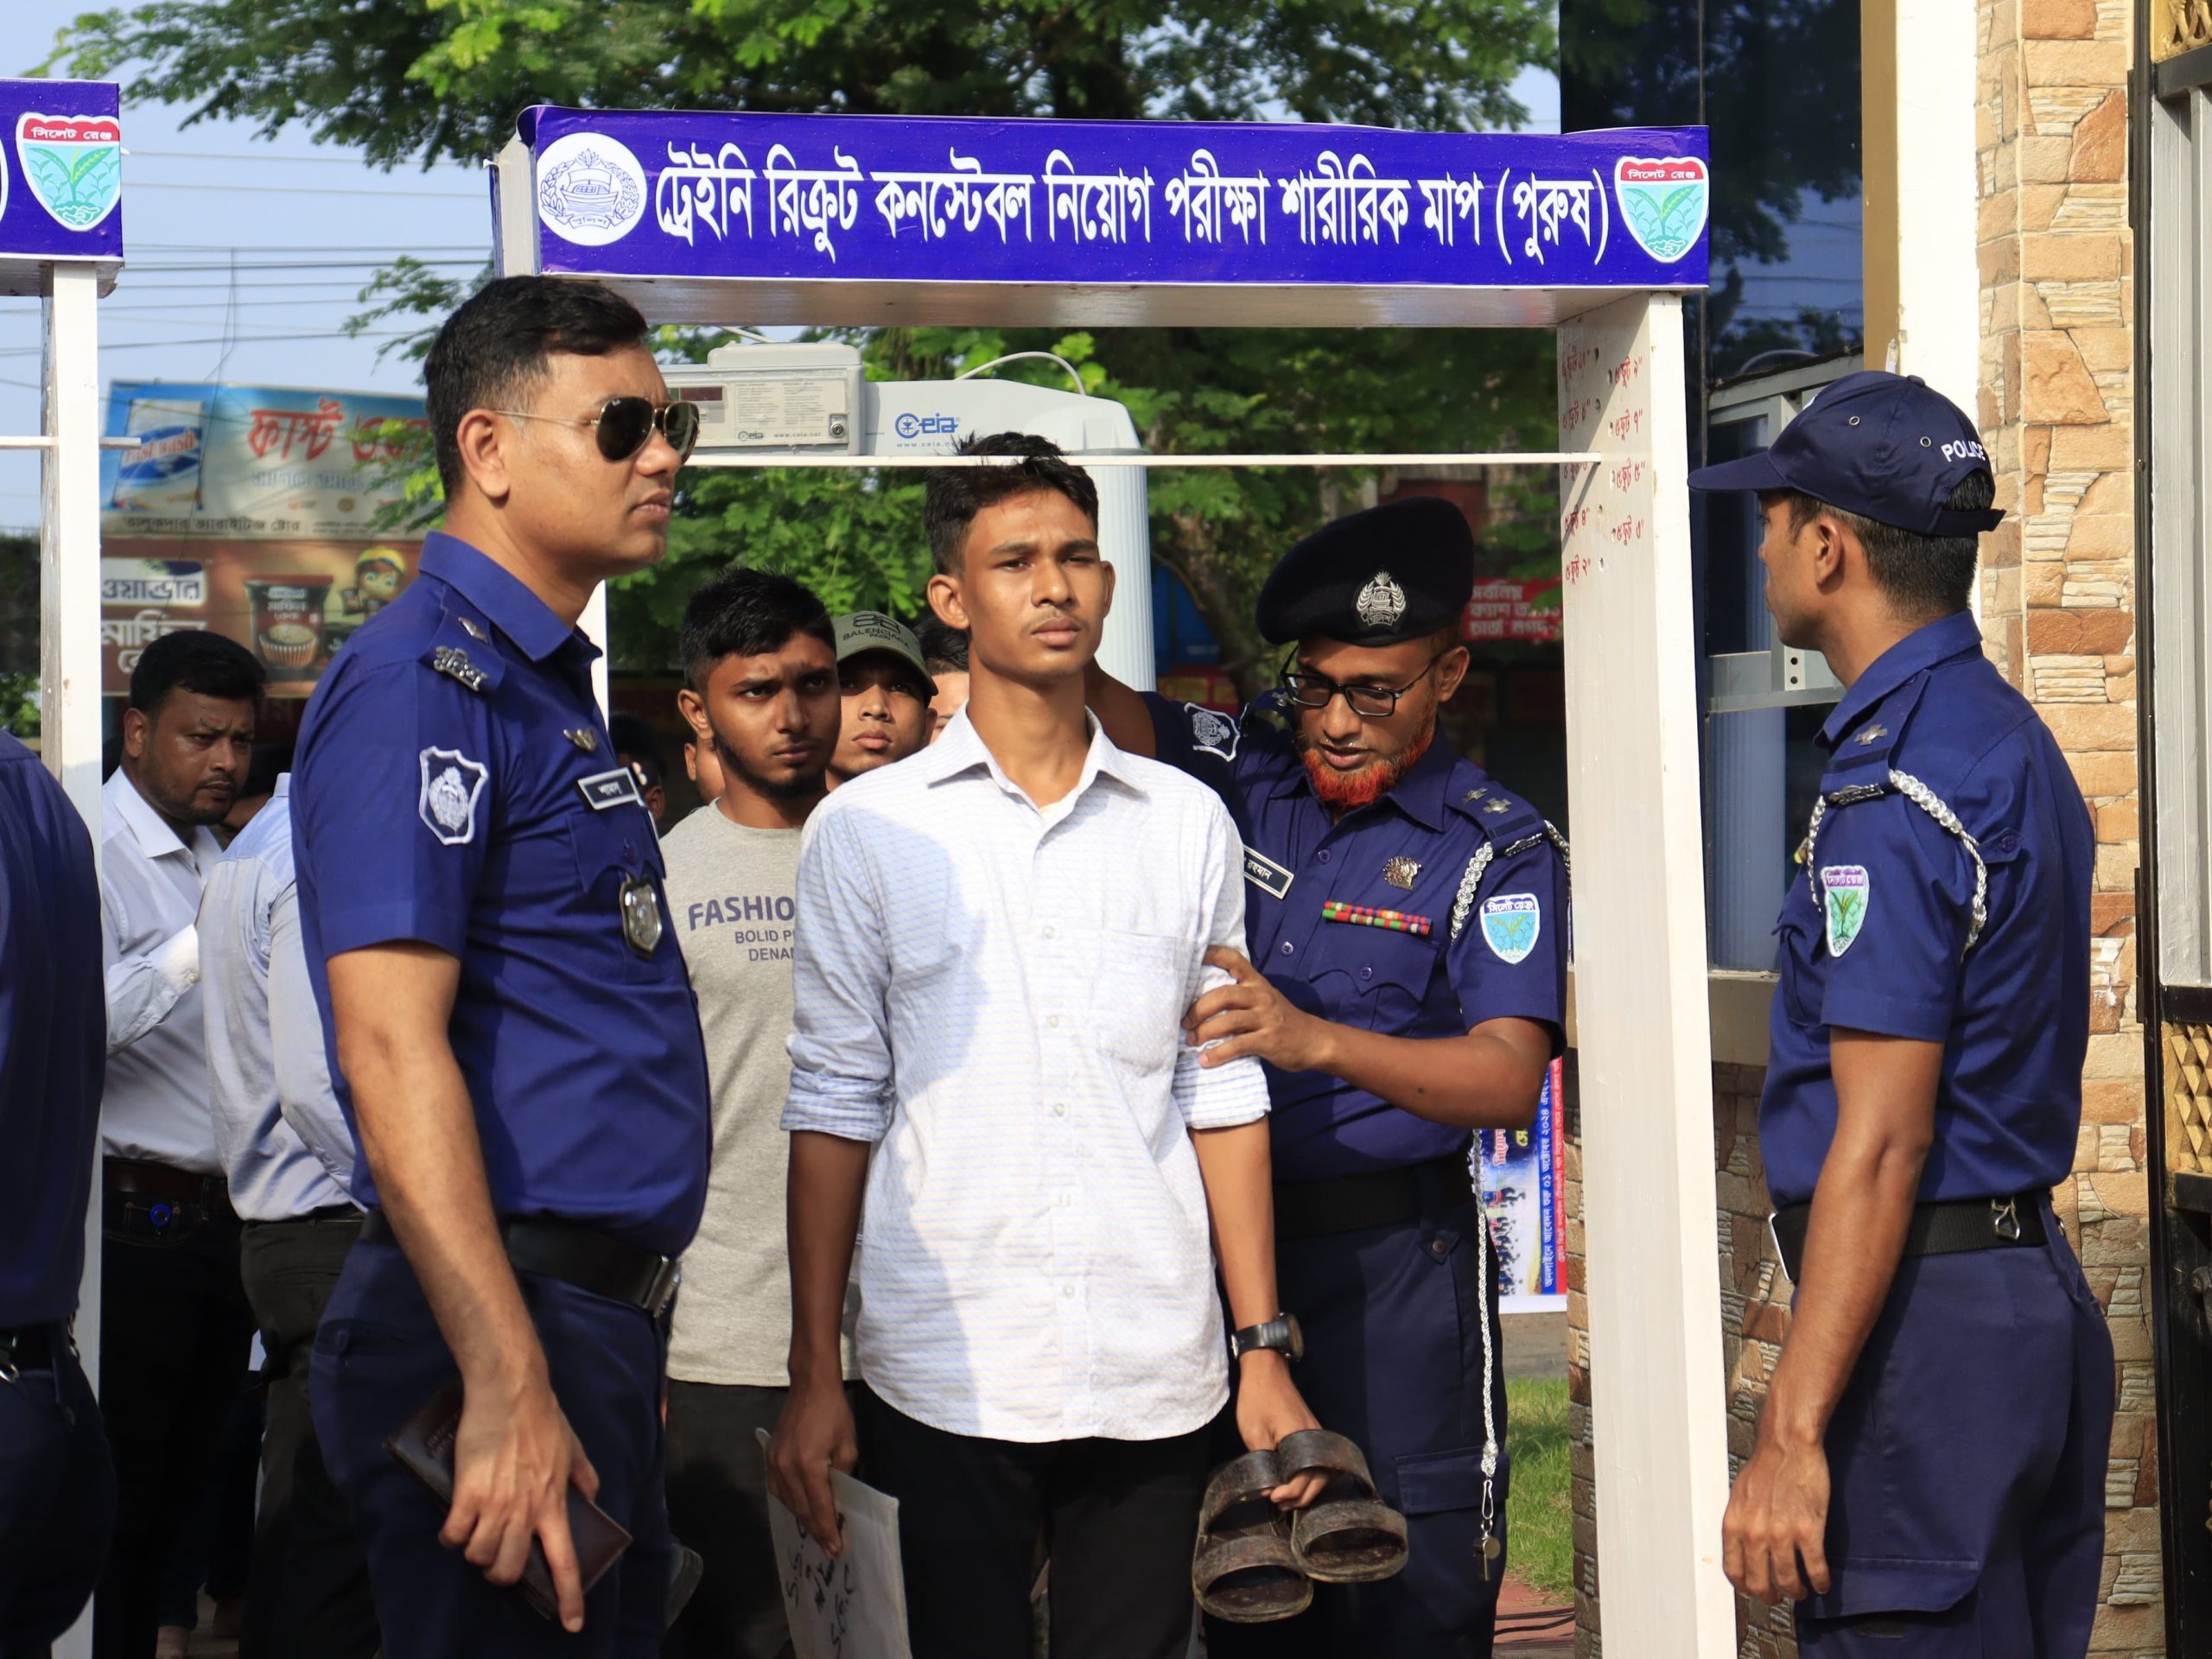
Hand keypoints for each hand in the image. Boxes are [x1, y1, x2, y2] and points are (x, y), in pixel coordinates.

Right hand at [443, 1365, 599, 1632]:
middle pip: (510, 1571)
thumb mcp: (574, 1446)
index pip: (566, 1560)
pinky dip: (451, 1536)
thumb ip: (583, 1475)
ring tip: (473, 1534)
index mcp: (555, 1504)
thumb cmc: (543, 1417)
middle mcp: (527, 1512)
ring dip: (474, 1552)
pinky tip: (454, 1523)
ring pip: (480, 1557)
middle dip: (499, 1573)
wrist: (511, 1392)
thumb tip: (592, 1495)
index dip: (569, 1597)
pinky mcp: (468, 1495)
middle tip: (496, 1557)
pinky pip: (454, 1536)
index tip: (572, 1624)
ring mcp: (497, 1505)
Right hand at [768, 1378, 859, 1555]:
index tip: (835, 1548)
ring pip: (787, 1502)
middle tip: (828, 1548)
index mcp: (809, 1465)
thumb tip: (839, 1499)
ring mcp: (774, 1463)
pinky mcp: (769, 1457)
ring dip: (802, 1519)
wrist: (810, 1386)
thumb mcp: (848, 1445)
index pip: (819, 1507)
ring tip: (817, 1532)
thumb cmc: (835, 1413)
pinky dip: (789, 1502)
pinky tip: (800, 1509)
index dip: (827, 1530)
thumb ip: (843, 1475)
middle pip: (802, 1509)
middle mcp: (787, 1468)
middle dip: (816, 1530)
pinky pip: (777, 1489)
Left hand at [1186, 947, 1328, 1071]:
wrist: (1314, 1041)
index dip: (1214, 954)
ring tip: (1192, 1041)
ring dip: (1205, 1032)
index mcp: (1257, 983)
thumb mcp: (1265, 999)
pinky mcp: (1268, 1040)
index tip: (1194, 956)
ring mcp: (1266, 1018)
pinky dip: (1218, 1054)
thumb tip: (1202, 1002)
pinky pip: (1238, 1045)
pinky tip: (1206, 1060)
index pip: (1235, 960)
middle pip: (1224, 994)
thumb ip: (1241, 997)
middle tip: (1185, 1022)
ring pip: (1228, 1021)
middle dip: (1199, 1008)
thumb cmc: (1282, 1020)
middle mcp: (1261, 997)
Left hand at [1234, 1352, 1325, 1508]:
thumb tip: (1267, 1491)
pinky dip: (1312, 1477)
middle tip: (1278, 1503)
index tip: (1271, 1498)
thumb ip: (1263, 1464)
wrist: (1266, 1371)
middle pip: (1318, 1480)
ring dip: (1307, 1489)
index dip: (1288, 1494)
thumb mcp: (1254, 1434)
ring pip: (1322, 1473)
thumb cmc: (1257, 1400)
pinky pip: (1319, 1462)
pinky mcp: (1313, 1432)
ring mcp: (1317, 1435)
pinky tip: (1298, 1483)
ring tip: (1287, 1499)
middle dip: (1300, 1497)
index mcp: (1302, 1440)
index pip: (1302, 1479)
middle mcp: (1316, 1439)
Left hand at [1722, 1429, 1831, 1603]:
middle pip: (1758, 1583)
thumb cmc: (1766, 1466)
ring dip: (1795, 1591)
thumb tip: (1742, 1549)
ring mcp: (1782, 1534)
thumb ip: (1740, 1525)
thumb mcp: (1739, 1497)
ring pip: (1788, 1581)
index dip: (1745, 1587)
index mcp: (1734, 1525)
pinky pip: (1815, 1569)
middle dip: (1770, 1597)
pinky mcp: (1809, 1531)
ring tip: (1800, 1591)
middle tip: (1778, 1598)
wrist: (1788, 1445)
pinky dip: (1820, 1582)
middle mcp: (1754, 1533)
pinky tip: (1822, 1584)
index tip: (1754, 1591)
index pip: (1733, 1571)